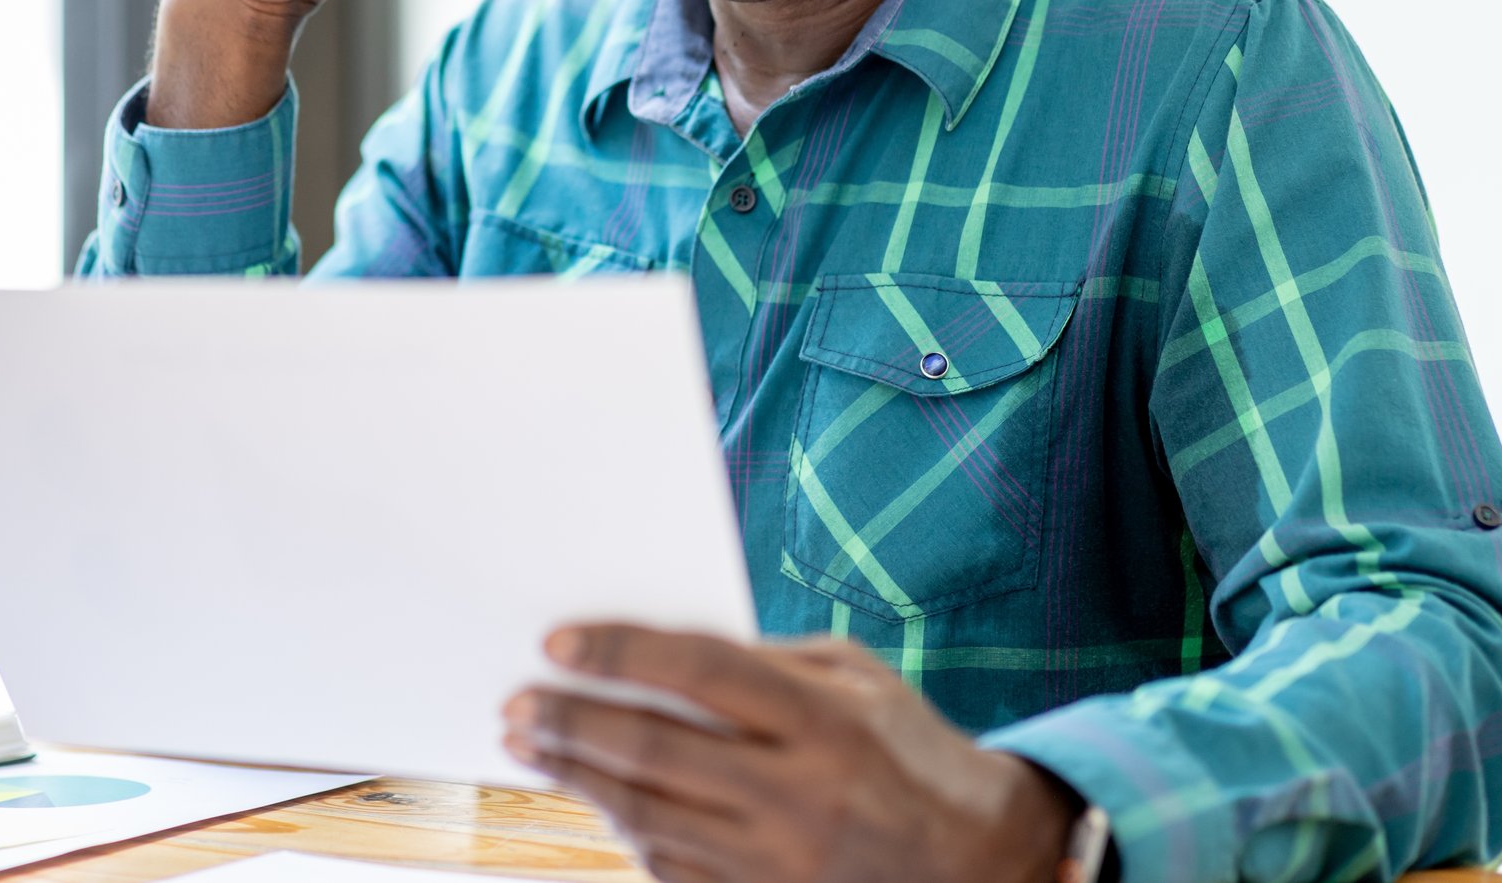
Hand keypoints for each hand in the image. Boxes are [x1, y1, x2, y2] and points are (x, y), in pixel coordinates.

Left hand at [503, 625, 1079, 882]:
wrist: (985, 861)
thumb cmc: (907, 749)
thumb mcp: (856, 679)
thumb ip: (764, 661)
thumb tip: (659, 653)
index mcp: (824, 718)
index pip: (699, 670)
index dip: (620, 652)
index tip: (558, 642)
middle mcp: (801, 792)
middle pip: (656, 752)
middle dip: (572, 725)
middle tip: (517, 705)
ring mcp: (783, 861)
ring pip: (650, 818)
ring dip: (579, 781)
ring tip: (532, 746)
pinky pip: (674, 872)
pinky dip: (627, 834)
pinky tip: (598, 803)